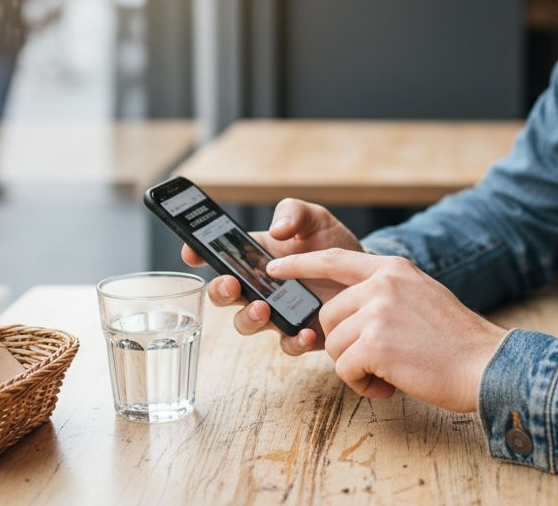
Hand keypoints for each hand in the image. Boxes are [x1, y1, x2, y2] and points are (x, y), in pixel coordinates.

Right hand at [181, 198, 362, 355]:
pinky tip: (306, 332)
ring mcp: (278, 312)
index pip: (218, 256)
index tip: (191, 254)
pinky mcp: (300, 332)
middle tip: (231, 284)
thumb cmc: (334, 244)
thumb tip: (278, 230)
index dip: (198, 254)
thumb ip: (294, 213)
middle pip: (223, 295)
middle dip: (219, 291)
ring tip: (263, 309)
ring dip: (248, 318)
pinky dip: (293, 340)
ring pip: (246, 323)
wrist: (367, 272)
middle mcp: (260, 287)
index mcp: (255, 257)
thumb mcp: (315, 218)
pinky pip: (287, 344)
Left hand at [266, 249, 506, 412]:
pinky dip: (362, 385)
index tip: (275, 271)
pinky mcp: (374, 344)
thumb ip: (386, 294)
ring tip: (390, 372)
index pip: (334, 260)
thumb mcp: (421, 296)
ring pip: (334, 345)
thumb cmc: (455, 341)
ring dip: (356, 368)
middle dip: (345, 345)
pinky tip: (389, 384)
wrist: (485, 364)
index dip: (301, 265)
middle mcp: (382, 284)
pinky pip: (344, 369)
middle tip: (379, 360)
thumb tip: (349, 309)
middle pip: (329, 315)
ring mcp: (377, 312)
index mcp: (393, 269)